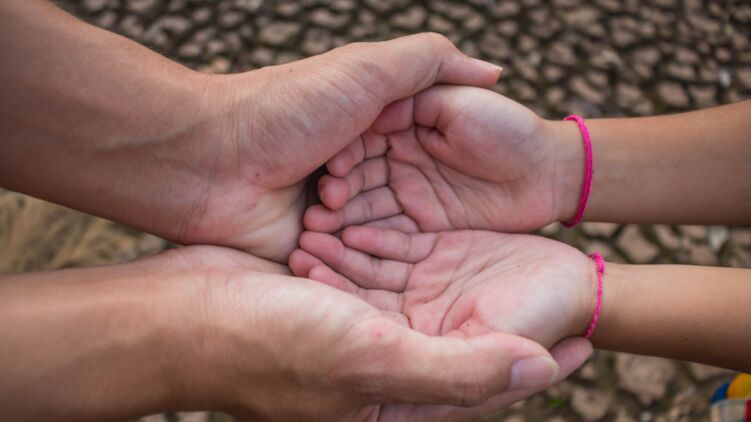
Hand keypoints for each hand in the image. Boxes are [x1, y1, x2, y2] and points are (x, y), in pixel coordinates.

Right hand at [165, 246, 588, 420]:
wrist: (181, 315)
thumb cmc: (270, 345)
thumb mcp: (370, 361)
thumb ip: (457, 371)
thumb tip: (537, 369)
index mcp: (396, 403)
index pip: (487, 387)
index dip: (541, 362)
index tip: (589, 336)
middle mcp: (382, 372)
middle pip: (466, 346)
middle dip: (511, 318)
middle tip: (559, 287)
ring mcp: (359, 332)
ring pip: (431, 306)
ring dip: (469, 283)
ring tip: (512, 257)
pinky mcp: (339, 298)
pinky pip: (392, 277)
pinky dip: (419, 259)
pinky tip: (443, 236)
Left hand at [174, 35, 502, 261]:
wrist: (209, 161)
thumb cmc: (287, 108)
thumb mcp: (367, 69)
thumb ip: (430, 61)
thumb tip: (493, 70)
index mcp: (366, 121)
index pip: (423, 146)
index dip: (438, 163)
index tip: (456, 176)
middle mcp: (349, 163)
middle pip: (402, 192)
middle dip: (402, 204)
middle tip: (403, 213)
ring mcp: (327, 204)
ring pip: (376, 228)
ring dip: (372, 232)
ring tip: (359, 227)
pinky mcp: (309, 242)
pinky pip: (345, 257)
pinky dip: (350, 258)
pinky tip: (346, 253)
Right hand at [304, 85, 581, 235]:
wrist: (546, 173)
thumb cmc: (507, 129)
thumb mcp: (459, 102)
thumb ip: (417, 102)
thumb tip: (373, 114)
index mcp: (403, 127)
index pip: (360, 143)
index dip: (342, 159)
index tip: (329, 173)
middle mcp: (398, 162)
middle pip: (356, 181)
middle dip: (333, 198)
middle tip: (315, 217)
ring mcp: (408, 196)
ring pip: (366, 210)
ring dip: (340, 225)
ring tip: (314, 239)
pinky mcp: (422, 226)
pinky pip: (389, 237)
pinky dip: (365, 244)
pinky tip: (342, 251)